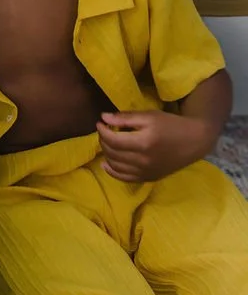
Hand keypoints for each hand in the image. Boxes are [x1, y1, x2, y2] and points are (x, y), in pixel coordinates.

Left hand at [96, 110, 213, 181]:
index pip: (113, 140)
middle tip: (104, 131)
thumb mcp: (149, 116)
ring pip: (115, 166)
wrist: (193, 142)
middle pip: (112, 153)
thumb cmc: (171, 125)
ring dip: (106, 154)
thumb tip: (103, 118)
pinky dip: (112, 171)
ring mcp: (146, 172)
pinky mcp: (148, 178)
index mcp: (144, 143)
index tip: (100, 123)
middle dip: (103, 140)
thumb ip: (125, 118)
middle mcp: (143, 161)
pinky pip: (124, 178)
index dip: (102, 131)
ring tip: (107, 143)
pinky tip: (106, 163)